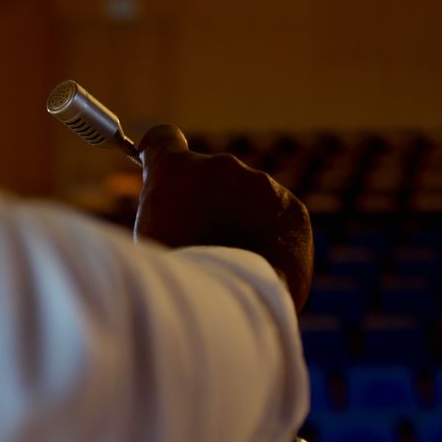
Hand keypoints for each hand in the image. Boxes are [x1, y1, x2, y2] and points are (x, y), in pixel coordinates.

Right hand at [134, 125, 313, 310]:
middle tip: (202, 242)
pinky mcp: (292, 209)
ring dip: (240, 219)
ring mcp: (261, 184)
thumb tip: (173, 208)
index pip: (164, 138)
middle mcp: (219, 166)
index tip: (162, 167)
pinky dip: (270, 235)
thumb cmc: (178, 277)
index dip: (161, 151)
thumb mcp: (149, 238)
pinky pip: (278, 216)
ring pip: (247, 197)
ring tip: (234, 260)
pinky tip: (259, 263)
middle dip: (206, 201)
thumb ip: (163, 210)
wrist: (230, 303)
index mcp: (175, 170)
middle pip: (210, 176)